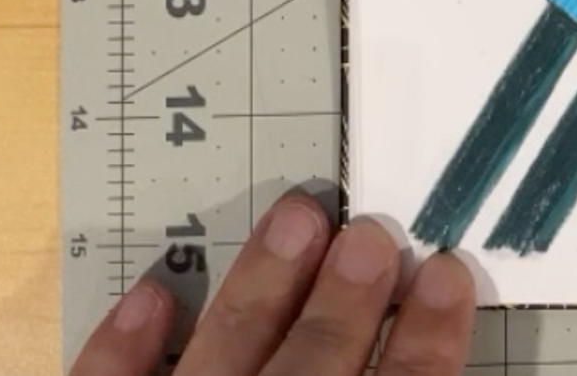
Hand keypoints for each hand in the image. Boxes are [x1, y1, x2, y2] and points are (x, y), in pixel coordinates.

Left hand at [71, 190, 476, 375]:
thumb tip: (418, 349)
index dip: (429, 342)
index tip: (452, 276)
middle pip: (313, 370)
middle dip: (345, 301)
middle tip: (374, 234)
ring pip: (221, 362)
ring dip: (260, 288)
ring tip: (296, 216)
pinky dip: (124, 347)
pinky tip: (151, 291)